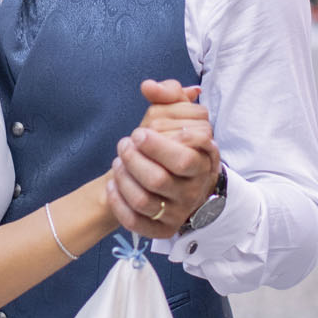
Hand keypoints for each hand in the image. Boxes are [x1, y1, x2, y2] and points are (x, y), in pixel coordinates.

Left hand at [108, 80, 218, 239]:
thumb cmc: (179, 145)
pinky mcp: (163, 230)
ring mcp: (179, 212)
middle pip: (160, 179)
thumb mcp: (181, 116)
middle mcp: (194, 190)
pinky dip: (119, 204)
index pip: (187, 156)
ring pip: (144, 200)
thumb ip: (169, 94)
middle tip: (125, 143)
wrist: (184, 185)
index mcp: (204, 162)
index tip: (141, 131)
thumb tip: (149, 87)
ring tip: (118, 161)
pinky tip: (113, 186)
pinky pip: (137, 223)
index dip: (160, 143)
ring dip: (123, 177)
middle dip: (134, 158)